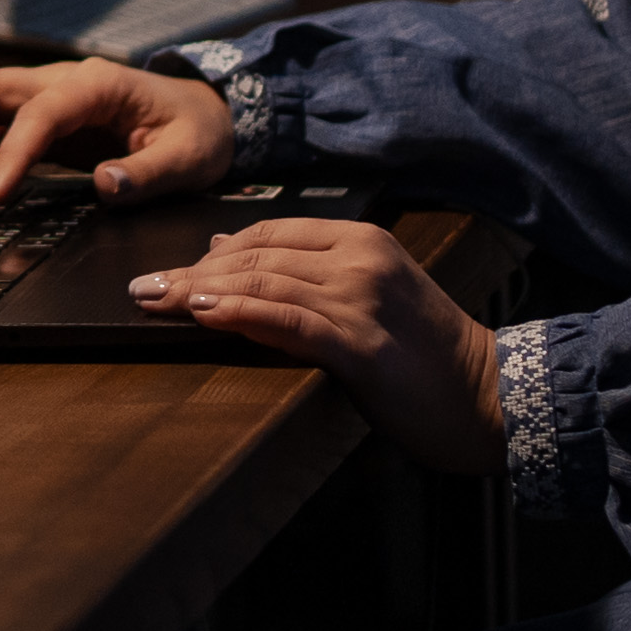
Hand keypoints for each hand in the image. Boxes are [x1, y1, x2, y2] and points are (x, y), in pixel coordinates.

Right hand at [0, 58, 235, 205]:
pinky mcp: (45, 115)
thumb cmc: (199, 134)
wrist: (209, 113)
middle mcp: (67, 81)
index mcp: (100, 85)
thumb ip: (147, 174)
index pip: (42, 115)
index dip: (11, 154)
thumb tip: (104, 186)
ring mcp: (52, 94)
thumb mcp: (189, 158)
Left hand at [137, 217, 503, 474]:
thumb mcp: (367, 297)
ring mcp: (361, 298)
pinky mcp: (360, 343)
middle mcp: (361, 259)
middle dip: (190, 273)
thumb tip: (224, 248)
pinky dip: (238, 312)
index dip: (213, 252)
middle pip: (257, 255)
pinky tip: (201, 313)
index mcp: (363, 241)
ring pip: (263, 282)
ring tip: (152, 301)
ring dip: (198, 293)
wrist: (488, 397)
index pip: (270, 233)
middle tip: (142, 288)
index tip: (169, 272)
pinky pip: (286, 319)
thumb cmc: (426, 357)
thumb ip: (304, 272)